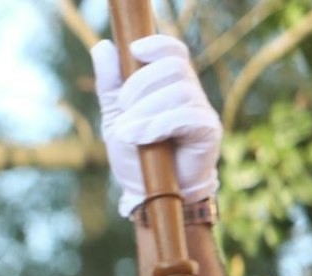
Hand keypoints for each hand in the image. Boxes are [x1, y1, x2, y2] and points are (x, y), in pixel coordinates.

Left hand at [89, 35, 221, 216]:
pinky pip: (186, 116)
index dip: (157, 45)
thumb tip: (103, 47)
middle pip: (173, 67)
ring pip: (178, 91)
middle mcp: (190, 93)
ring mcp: (202, 111)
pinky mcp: (209, 131)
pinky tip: (139, 138)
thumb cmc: (136, 156)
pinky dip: (157, 125)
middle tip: (123, 110)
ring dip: (145, 111)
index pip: (173, 51)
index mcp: (171, 85)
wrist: (149, 194)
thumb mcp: (116, 117)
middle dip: (139, 85)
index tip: (134, 51)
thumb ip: (110, 85)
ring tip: (127, 133)